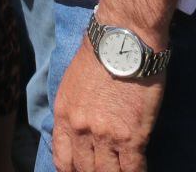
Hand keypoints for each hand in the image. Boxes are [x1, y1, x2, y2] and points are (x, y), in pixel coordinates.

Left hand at [53, 43, 162, 171]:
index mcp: (64, 116)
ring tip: (121, 171)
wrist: (124, 38)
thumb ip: (75, 110)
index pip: (62, 160)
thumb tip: (82, 130)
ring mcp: (106, 135)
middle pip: (84, 170)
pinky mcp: (132, 136)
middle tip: (104, 170)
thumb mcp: (73, 83)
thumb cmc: (101, 53)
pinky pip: (132, 169)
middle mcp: (81, 129)